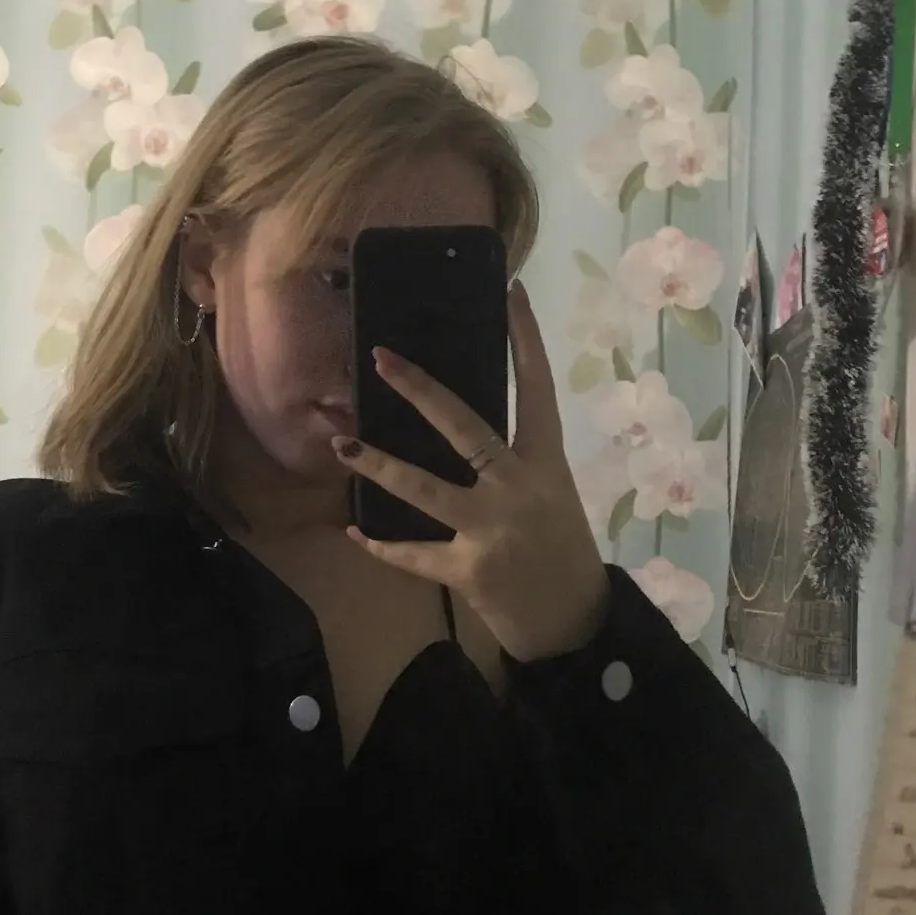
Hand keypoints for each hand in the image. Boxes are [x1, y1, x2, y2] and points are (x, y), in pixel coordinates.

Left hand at [334, 281, 610, 663]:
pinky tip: (355, 530)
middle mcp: (519, 488)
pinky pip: (413, 553)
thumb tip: (456, 425)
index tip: (512, 293)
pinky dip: (381, 544)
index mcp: (546, 462)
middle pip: (466, 428)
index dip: (526, 340)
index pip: (538, 388)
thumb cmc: (560, 548)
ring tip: (342, 442)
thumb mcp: (549, 493)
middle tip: (383, 359)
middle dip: (421, 392)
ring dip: (379, 465)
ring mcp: (492, 529)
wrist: (574, 621)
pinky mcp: (467, 569)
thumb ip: (511, 462)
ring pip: (425, 488)